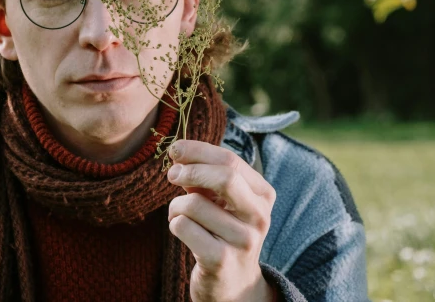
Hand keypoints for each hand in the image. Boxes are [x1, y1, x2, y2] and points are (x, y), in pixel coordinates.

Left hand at [166, 140, 276, 301]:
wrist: (233, 284)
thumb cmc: (222, 231)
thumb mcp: (220, 200)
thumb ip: (205, 175)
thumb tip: (178, 154)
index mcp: (263, 195)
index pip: (230, 160)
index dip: (198, 150)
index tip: (175, 149)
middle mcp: (259, 217)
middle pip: (225, 176)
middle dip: (190, 170)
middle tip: (172, 174)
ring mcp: (243, 240)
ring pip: (194, 203)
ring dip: (176, 205)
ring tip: (179, 214)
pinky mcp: (221, 260)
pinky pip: (183, 226)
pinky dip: (174, 223)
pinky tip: (182, 231)